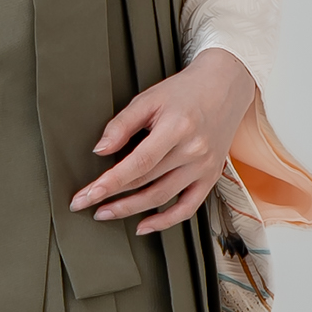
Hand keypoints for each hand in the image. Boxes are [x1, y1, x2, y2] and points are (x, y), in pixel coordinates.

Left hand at [71, 46, 255, 237]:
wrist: (224, 86)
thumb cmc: (185, 91)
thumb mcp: (149, 99)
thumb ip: (122, 124)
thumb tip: (100, 150)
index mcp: (177, 128)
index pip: (137, 164)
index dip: (109, 183)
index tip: (87, 195)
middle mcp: (194, 150)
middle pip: (146, 182)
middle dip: (112, 197)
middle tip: (87, 204)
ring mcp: (204, 166)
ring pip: (162, 197)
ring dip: (131, 210)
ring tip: (106, 212)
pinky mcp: (211, 176)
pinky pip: (188, 208)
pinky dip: (166, 221)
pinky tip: (145, 225)